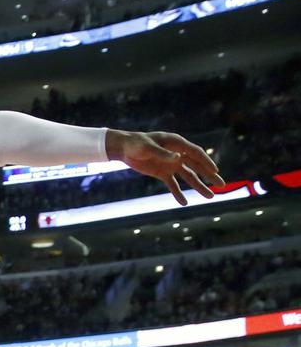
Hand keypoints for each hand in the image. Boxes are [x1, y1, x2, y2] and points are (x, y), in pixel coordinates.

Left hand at [108, 130, 224, 204]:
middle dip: (209, 175)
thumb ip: (162, 153)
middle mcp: (177, 154)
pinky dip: (177, 193)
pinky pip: (173, 184)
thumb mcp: (147, 147)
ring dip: (198, 186)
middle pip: (197, 166)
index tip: (215, 171)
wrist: (123, 148)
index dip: (206, 162)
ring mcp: (171, 164)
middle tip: (222, 185)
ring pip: (188, 176)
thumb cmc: (136, 143)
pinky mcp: (162, 172)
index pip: (195, 153)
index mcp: (176, 143)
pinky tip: (184, 203)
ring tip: (210, 196)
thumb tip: (178, 158)